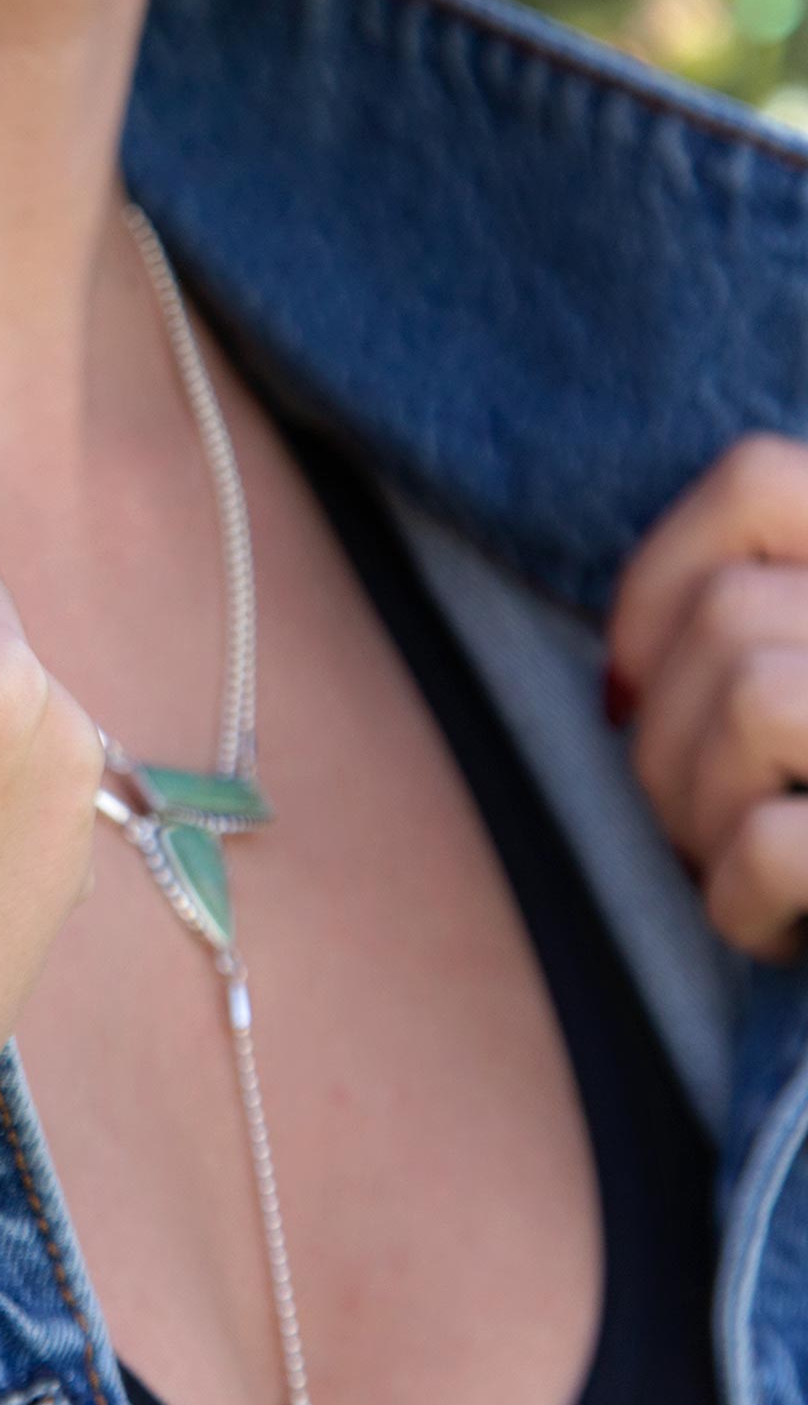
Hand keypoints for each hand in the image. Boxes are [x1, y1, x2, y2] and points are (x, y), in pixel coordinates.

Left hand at [605, 433, 807, 961]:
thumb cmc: (807, 797)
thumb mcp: (798, 677)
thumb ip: (760, 630)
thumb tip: (616, 678)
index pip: (756, 477)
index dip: (655, 578)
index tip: (624, 683)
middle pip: (728, 611)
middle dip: (661, 734)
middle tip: (687, 819)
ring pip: (750, 698)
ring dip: (695, 810)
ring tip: (726, 866)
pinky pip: (778, 839)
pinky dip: (739, 900)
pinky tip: (765, 928)